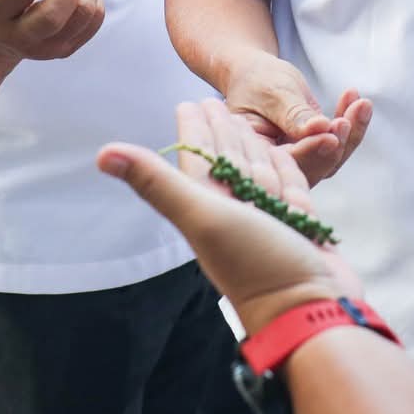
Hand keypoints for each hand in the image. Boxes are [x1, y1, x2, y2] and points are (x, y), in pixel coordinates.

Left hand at [97, 99, 359, 335]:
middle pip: (227, 160)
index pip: (197, 157)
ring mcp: (268, 219)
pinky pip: (291, 187)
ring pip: (258, 171)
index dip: (192, 129)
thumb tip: (102, 154)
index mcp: (207, 207)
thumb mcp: (202, 217)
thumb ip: (157, 182)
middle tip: (216, 101)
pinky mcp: (301, 226)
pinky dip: (285, 168)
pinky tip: (282, 155)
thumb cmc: (256, 268)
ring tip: (248, 123)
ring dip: (253, 144)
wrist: (311, 312)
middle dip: (221, 131)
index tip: (188, 103)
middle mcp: (235, 212)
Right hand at [222, 52, 371, 184]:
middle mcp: (278, 165)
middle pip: (313, 168)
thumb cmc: (257, 81)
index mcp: (257, 156)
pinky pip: (338, 144)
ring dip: (350, 133)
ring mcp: (299, 159)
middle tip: (347, 121)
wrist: (258, 75)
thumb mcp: (273, 93)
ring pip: (331, 158)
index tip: (331, 137)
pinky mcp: (315, 149)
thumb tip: (322, 129)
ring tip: (361, 104)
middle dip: (336, 146)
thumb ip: (294, 114)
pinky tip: (356, 100)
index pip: (286, 163)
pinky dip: (352, 123)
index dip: (311, 152)